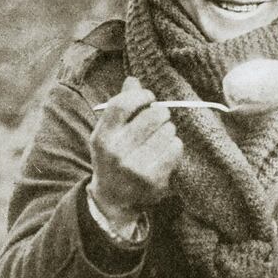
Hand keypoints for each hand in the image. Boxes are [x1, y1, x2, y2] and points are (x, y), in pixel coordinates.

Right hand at [88, 76, 182, 222]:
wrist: (113, 198)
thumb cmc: (113, 156)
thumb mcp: (108, 132)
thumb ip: (120, 106)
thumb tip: (134, 80)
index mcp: (102, 136)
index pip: (123, 104)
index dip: (142, 96)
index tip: (149, 98)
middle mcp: (116, 151)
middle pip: (152, 116)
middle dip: (161, 113)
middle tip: (160, 119)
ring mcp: (135, 167)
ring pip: (167, 131)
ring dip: (168, 131)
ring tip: (160, 138)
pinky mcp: (153, 179)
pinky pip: (175, 148)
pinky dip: (175, 146)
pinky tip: (166, 151)